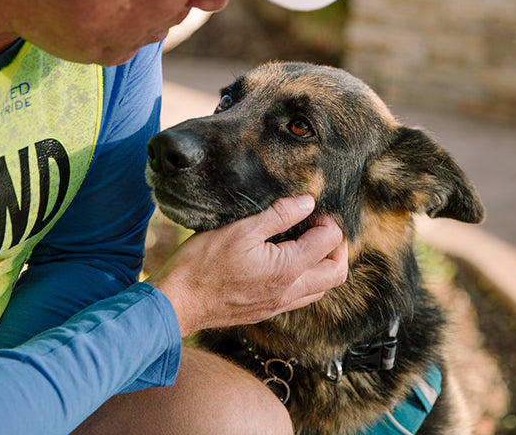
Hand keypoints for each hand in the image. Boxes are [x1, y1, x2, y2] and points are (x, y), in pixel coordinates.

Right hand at [146, 196, 347, 337]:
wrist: (178, 302)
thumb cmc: (202, 264)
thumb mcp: (240, 229)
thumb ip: (278, 215)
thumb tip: (307, 203)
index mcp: (288, 268)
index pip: (329, 242)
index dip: (325, 221)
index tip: (311, 210)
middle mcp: (289, 292)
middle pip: (337, 273)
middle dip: (337, 248)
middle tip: (321, 229)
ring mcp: (278, 305)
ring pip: (320, 289)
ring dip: (322, 266)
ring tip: (307, 245)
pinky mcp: (265, 312)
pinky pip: (300, 298)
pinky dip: (305, 280)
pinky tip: (285, 265)